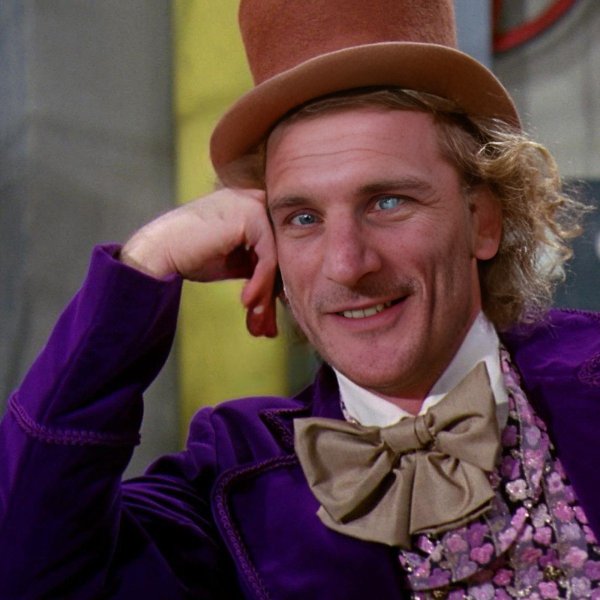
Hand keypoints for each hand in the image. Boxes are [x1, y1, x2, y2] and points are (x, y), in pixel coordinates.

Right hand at [121, 188, 277, 336]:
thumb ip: (257, 265)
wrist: (157, 251)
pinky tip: (247, 303)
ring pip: (275, 258)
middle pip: (278, 254)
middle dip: (271, 296)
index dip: (270, 286)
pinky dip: (260, 284)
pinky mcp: (251, 215)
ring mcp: (254, 204)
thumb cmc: (189, 256)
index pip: (273, 249)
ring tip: (257, 324)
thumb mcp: (233, 261)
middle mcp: (255, 200)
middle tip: (265, 330)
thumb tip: (283, 290)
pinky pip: (267, 257)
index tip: (263, 318)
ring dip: (266, 296)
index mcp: (251, 207)